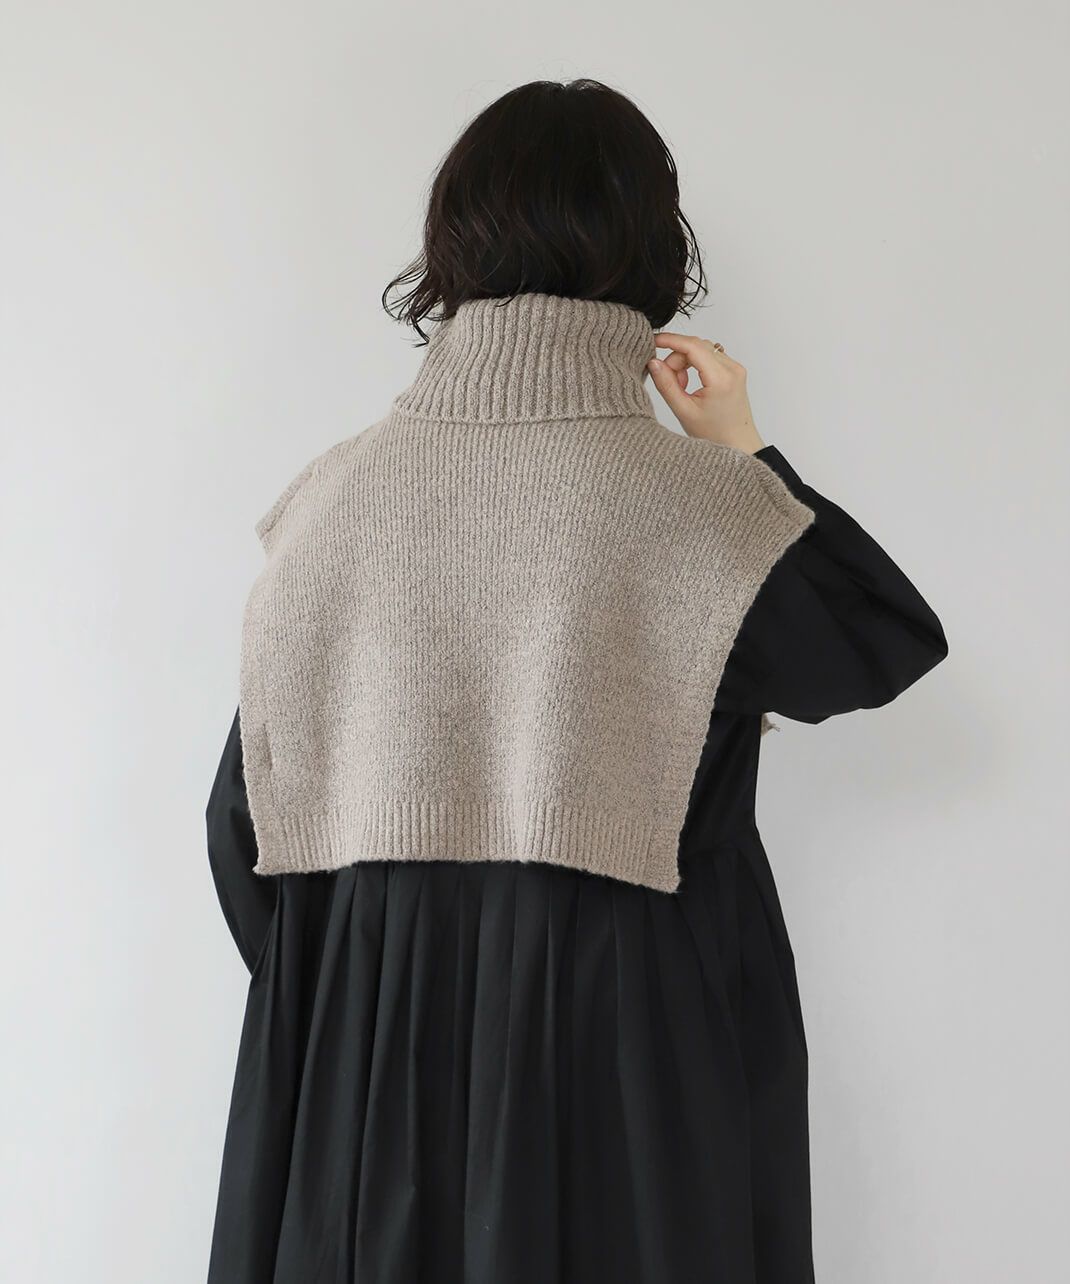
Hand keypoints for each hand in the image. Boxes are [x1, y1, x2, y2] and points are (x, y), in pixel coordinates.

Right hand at [646, 332, 765, 453]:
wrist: (738, 444)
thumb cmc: (714, 434)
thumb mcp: (684, 411)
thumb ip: (666, 384)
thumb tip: (653, 362)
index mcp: (721, 379)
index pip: (693, 346)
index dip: (670, 340)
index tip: (653, 341)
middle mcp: (732, 368)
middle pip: (696, 345)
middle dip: (676, 357)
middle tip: (669, 380)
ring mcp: (735, 367)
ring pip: (702, 349)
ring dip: (685, 362)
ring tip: (681, 386)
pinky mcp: (734, 370)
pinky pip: (709, 356)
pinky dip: (695, 364)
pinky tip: (690, 383)